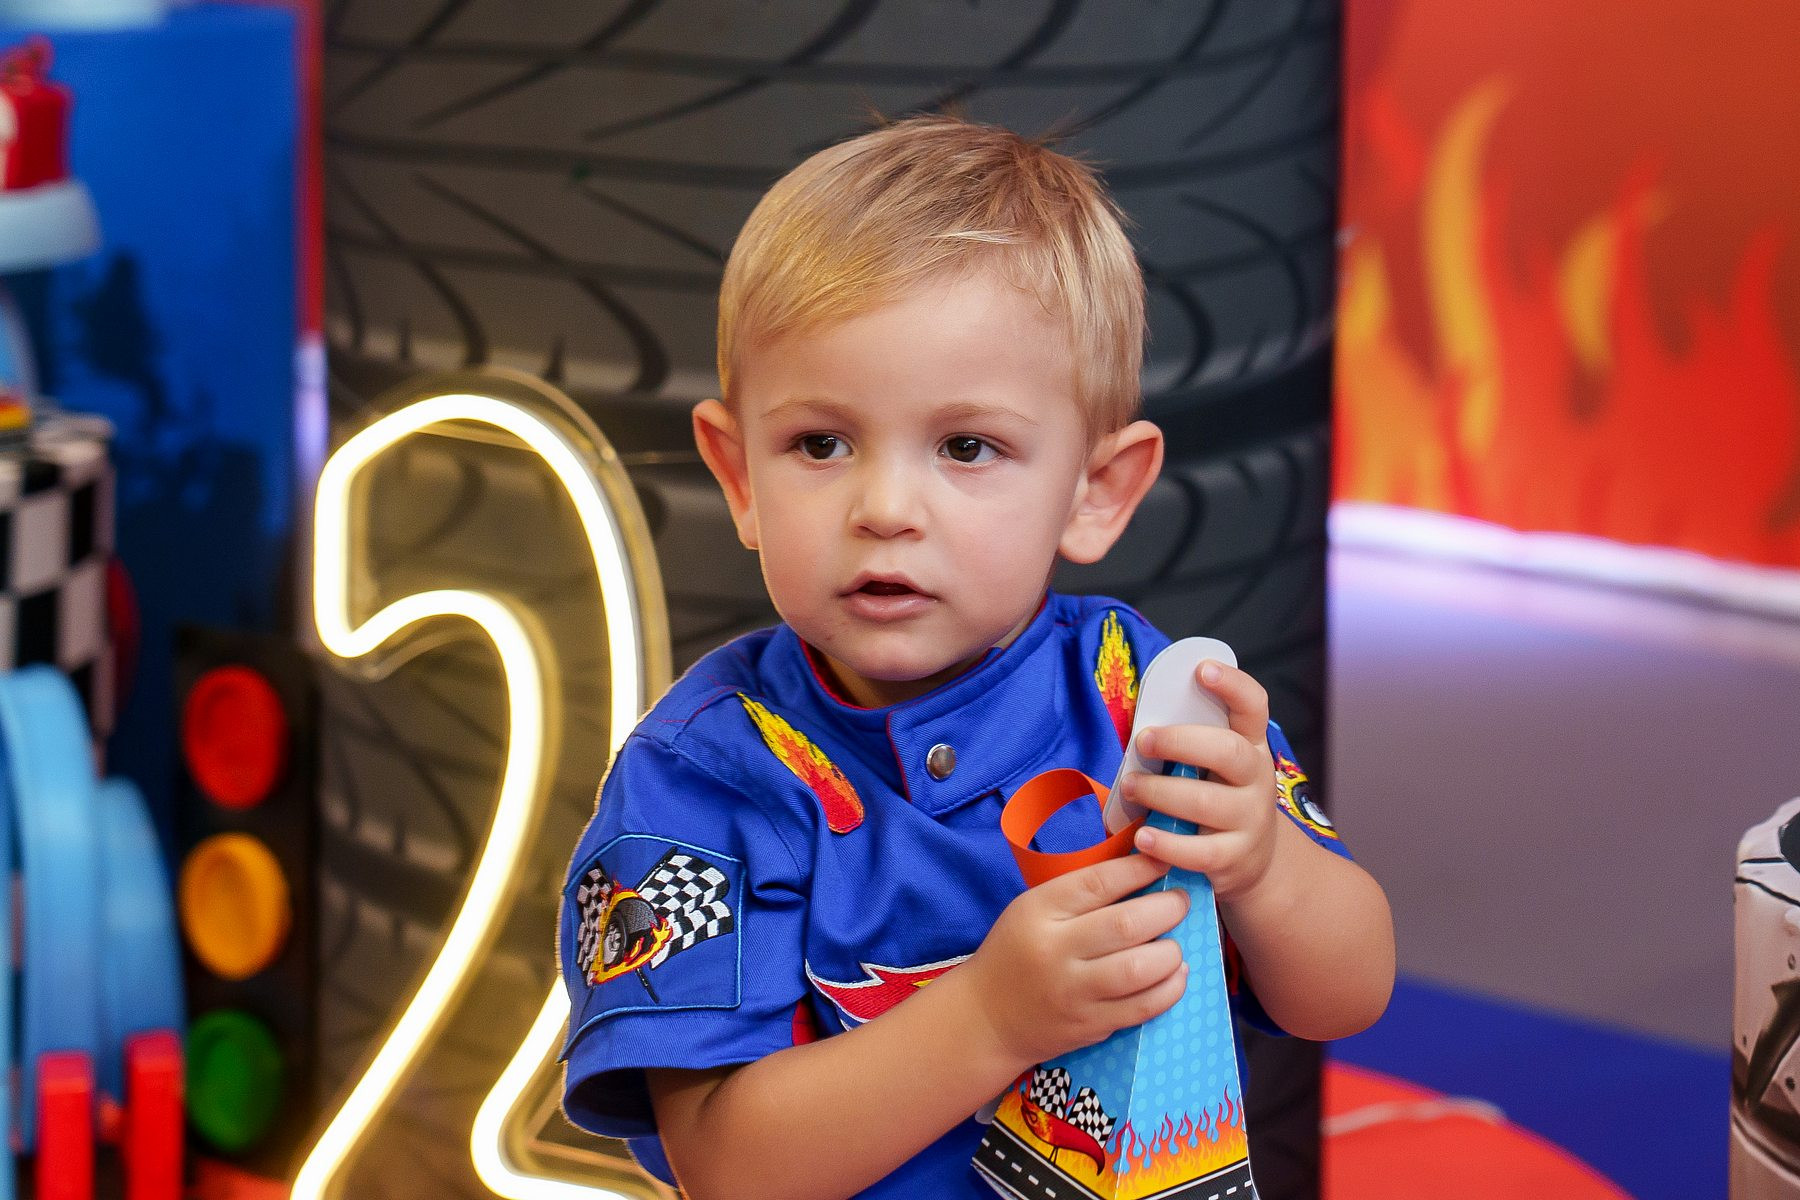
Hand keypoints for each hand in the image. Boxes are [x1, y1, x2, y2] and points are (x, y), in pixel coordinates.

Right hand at [961, 853, 1189, 1067]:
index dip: (1140, 868)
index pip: (1100, 882)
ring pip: (1139, 969)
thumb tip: (1143, 868)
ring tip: (1176, 943)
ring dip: (1171, 952)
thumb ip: (1080, 893)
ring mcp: (1074, 992)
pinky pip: (1142, 1007)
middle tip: (1180, 902)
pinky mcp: (1090, 1025)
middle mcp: (1056, 951)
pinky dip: (1169, 989)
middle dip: (1167, 909)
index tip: (1164, 861)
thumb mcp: (1033, 909)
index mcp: (1039, 911)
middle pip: (1126, 925)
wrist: (988, 1018)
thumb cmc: (1017, 952)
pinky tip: (1176, 974)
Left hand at [1119, 659, 1280, 900]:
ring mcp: (1249, 819)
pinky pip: (1200, 852)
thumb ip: (1192, 743)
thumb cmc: (1222, 798)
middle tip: (1143, 741)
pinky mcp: (1235, 857)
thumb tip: (1136, 718)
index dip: (1232, 685)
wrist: (1259, 860)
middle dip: (1181, 742)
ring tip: (1129, 787)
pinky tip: (1142, 837)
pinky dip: (1168, 844)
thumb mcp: (1217, 766)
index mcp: (1251, 746)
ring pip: (1207, 802)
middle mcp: (1256, 778)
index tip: (1203, 670)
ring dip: (1160, 793)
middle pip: (1228, 751)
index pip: (1253, 707)